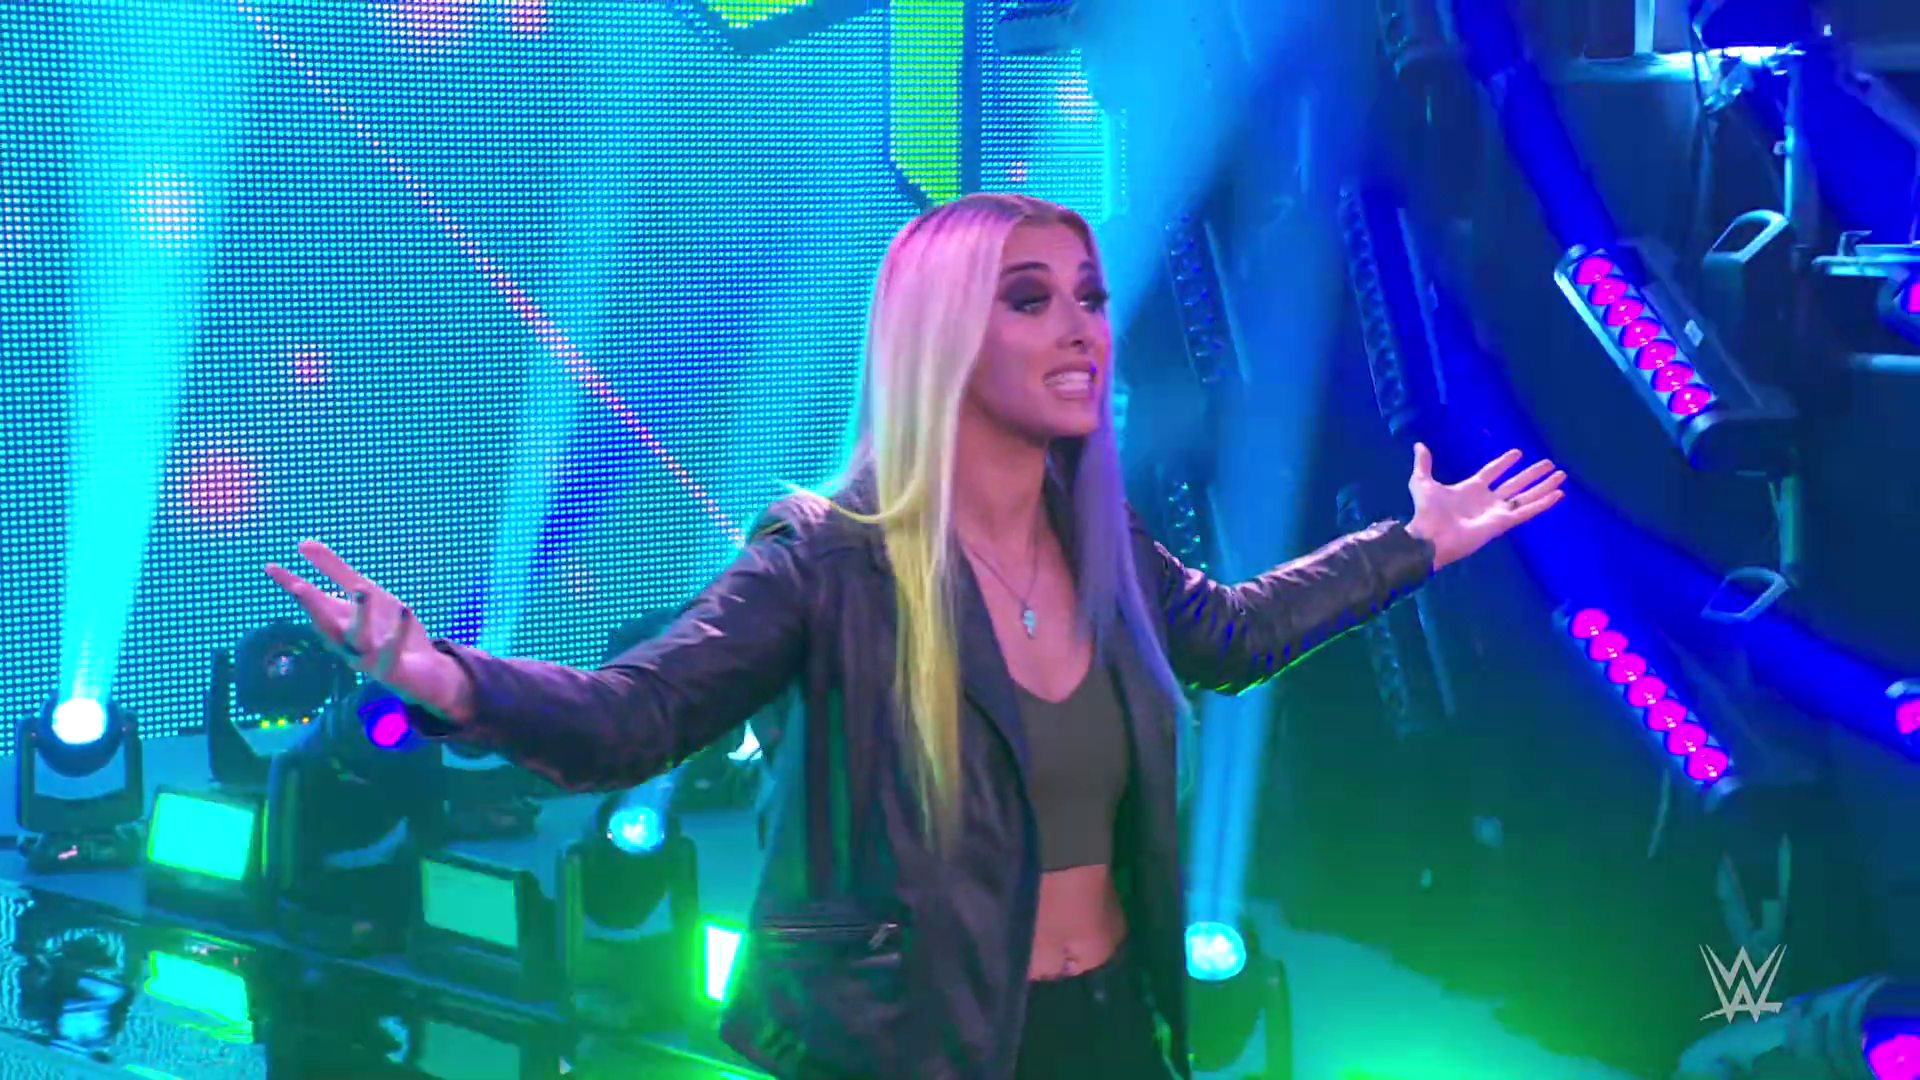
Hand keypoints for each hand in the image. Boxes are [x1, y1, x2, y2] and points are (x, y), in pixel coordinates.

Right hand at [264, 539, 469, 718]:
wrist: (425, 669)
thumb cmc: (388, 628)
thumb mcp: (365, 593)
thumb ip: (335, 570)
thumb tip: (303, 544)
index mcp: (339, 621)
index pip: (311, 601)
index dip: (290, 585)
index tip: (269, 566)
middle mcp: (348, 641)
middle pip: (326, 625)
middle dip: (313, 607)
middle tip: (299, 587)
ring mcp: (368, 658)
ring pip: (359, 640)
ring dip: (360, 615)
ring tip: (362, 588)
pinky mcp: (392, 670)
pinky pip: (393, 652)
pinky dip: (399, 632)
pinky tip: (405, 609)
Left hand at [1405, 443, 1565, 570]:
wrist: (1429, 535)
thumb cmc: (1426, 511)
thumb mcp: (1422, 483)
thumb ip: (1424, 464)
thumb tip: (1419, 445)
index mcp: (1471, 489)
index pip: (1492, 472)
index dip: (1504, 463)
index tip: (1518, 453)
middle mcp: (1487, 500)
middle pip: (1515, 483)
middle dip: (1532, 474)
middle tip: (1549, 463)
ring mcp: (1497, 511)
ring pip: (1526, 495)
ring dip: (1543, 486)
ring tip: (1561, 475)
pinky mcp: (1504, 522)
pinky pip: (1528, 510)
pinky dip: (1544, 503)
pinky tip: (1558, 494)